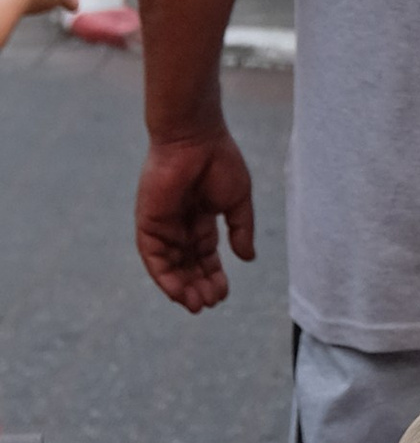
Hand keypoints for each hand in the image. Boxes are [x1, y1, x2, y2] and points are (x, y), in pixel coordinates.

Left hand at [135, 127, 254, 313]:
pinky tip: (178, 293)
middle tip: (212, 303)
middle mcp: (180, 224)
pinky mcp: (148, 223)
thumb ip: (241, 230)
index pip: (205, 254)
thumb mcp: (237, 201)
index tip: (224, 293)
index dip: (214, 274)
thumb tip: (248, 258)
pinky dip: (164, 276)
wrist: (195, 139)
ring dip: (182, 287)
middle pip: (188, 264)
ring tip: (198, 304)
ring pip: (170, 265)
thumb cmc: (219, 162)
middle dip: (199, 285)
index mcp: (201, 217)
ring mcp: (163, 225)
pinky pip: (154, 257)